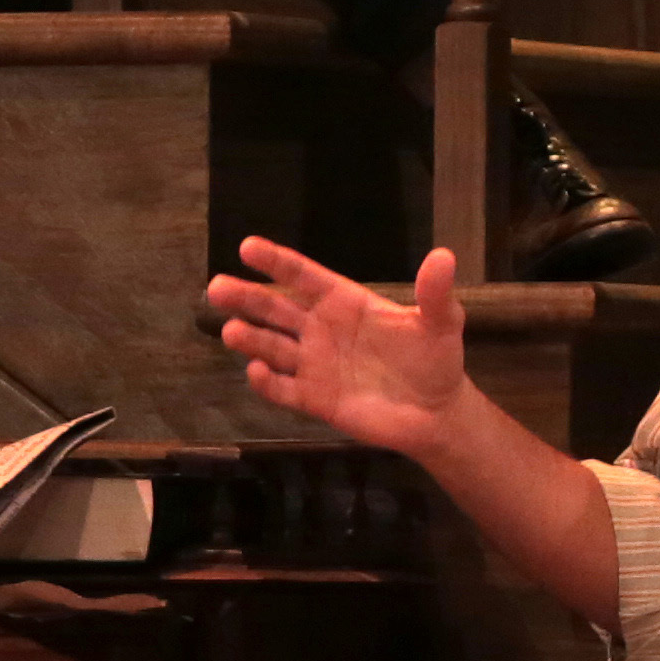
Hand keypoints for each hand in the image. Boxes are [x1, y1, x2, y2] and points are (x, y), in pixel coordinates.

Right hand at [206, 236, 472, 454]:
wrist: (436, 413)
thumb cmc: (436, 360)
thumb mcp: (442, 322)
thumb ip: (435, 293)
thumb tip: (444, 256)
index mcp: (344, 303)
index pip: (304, 277)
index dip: (277, 262)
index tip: (248, 247)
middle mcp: (322, 330)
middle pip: (276, 309)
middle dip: (246, 298)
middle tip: (216, 288)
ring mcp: (315, 365)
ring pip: (271, 347)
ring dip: (250, 338)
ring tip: (231, 331)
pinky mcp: (315, 400)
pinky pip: (283, 389)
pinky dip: (267, 382)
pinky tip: (257, 371)